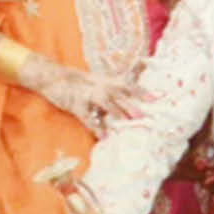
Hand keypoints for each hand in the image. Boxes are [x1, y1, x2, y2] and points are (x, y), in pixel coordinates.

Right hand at [19, 55, 144, 137]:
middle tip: (148, 112)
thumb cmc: (78, 82)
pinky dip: (96, 127)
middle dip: (135, 102)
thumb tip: (129, 100)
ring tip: (130, 121)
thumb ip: (113, 90)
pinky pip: (88, 118)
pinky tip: (104, 137)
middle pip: (121, 93)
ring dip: (119, 111)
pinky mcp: (77, 105)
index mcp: (107, 80)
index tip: (160, 96)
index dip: (143, 90)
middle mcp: (100, 86)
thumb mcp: (98, 81)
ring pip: (107, 103)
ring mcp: (88, 94)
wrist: (53, 76)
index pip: (129, 84)